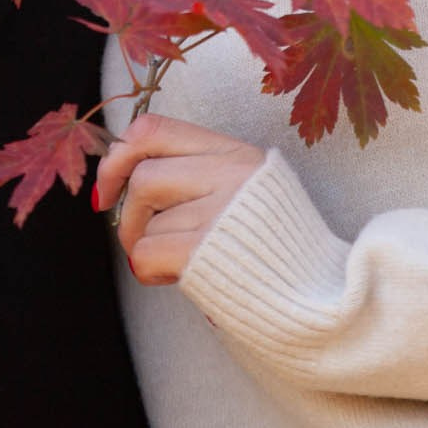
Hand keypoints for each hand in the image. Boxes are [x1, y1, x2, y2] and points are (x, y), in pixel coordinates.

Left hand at [91, 115, 265, 285]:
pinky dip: (149, 271)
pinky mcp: (206, 249)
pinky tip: (177, 278)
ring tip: (177, 262)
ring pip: (144, 220)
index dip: (118, 156)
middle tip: (138, 239)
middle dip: (128, 215)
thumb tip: (117, 167)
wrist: (319, 298)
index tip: (108, 189)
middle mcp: (231, 173)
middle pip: (143, 176)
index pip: (154, 128)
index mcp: (236, 153)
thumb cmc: (272, 250)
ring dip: (146, 247)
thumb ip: (193, 173)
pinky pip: (146, 252)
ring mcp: (220, 210)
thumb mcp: (243, 192)